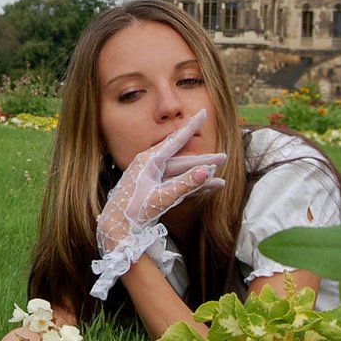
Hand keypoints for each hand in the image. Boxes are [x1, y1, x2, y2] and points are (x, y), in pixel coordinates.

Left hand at [96, 109, 225, 255]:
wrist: (116, 227)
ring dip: (199, 178)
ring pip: (181, 174)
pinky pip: (176, 185)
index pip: (176, 140)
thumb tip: (206, 172)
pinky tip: (206, 189)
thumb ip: (185, 185)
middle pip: (183, 161)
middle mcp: (150, 166)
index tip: (204, 112)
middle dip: (204, 161)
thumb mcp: (161, 197)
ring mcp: (152, 178)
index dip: (191, 126)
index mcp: (149, 161)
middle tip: (224, 158)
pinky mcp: (153, 190)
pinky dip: (191, 187)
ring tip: (221, 180)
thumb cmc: (134, 211)